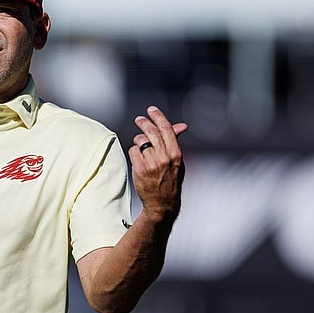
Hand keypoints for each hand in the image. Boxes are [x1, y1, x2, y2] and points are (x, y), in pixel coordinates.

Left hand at [128, 106, 186, 222]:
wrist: (163, 202)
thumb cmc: (171, 179)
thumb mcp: (178, 160)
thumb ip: (175, 142)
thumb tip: (180, 126)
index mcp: (176, 153)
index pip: (166, 129)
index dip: (158, 116)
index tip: (151, 110)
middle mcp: (164, 157)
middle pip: (151, 131)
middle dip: (144, 122)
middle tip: (139, 119)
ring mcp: (151, 163)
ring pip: (140, 141)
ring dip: (139, 141)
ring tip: (142, 148)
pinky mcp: (140, 169)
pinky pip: (133, 151)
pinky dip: (134, 152)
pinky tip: (138, 158)